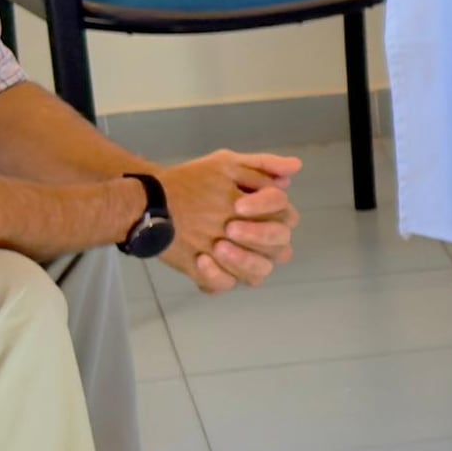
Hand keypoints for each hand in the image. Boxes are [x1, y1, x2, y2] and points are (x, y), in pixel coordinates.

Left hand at [153, 153, 302, 294]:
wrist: (155, 203)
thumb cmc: (193, 183)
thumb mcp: (225, 165)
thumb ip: (262, 165)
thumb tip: (296, 166)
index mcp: (268, 215)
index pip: (287, 215)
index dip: (267, 210)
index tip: (239, 204)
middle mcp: (261, 240)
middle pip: (280, 245)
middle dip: (257, 236)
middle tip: (229, 227)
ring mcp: (241, 261)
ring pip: (261, 272)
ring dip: (243, 260)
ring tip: (217, 246)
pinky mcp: (218, 276)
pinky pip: (227, 285)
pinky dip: (217, 275)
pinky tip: (202, 260)